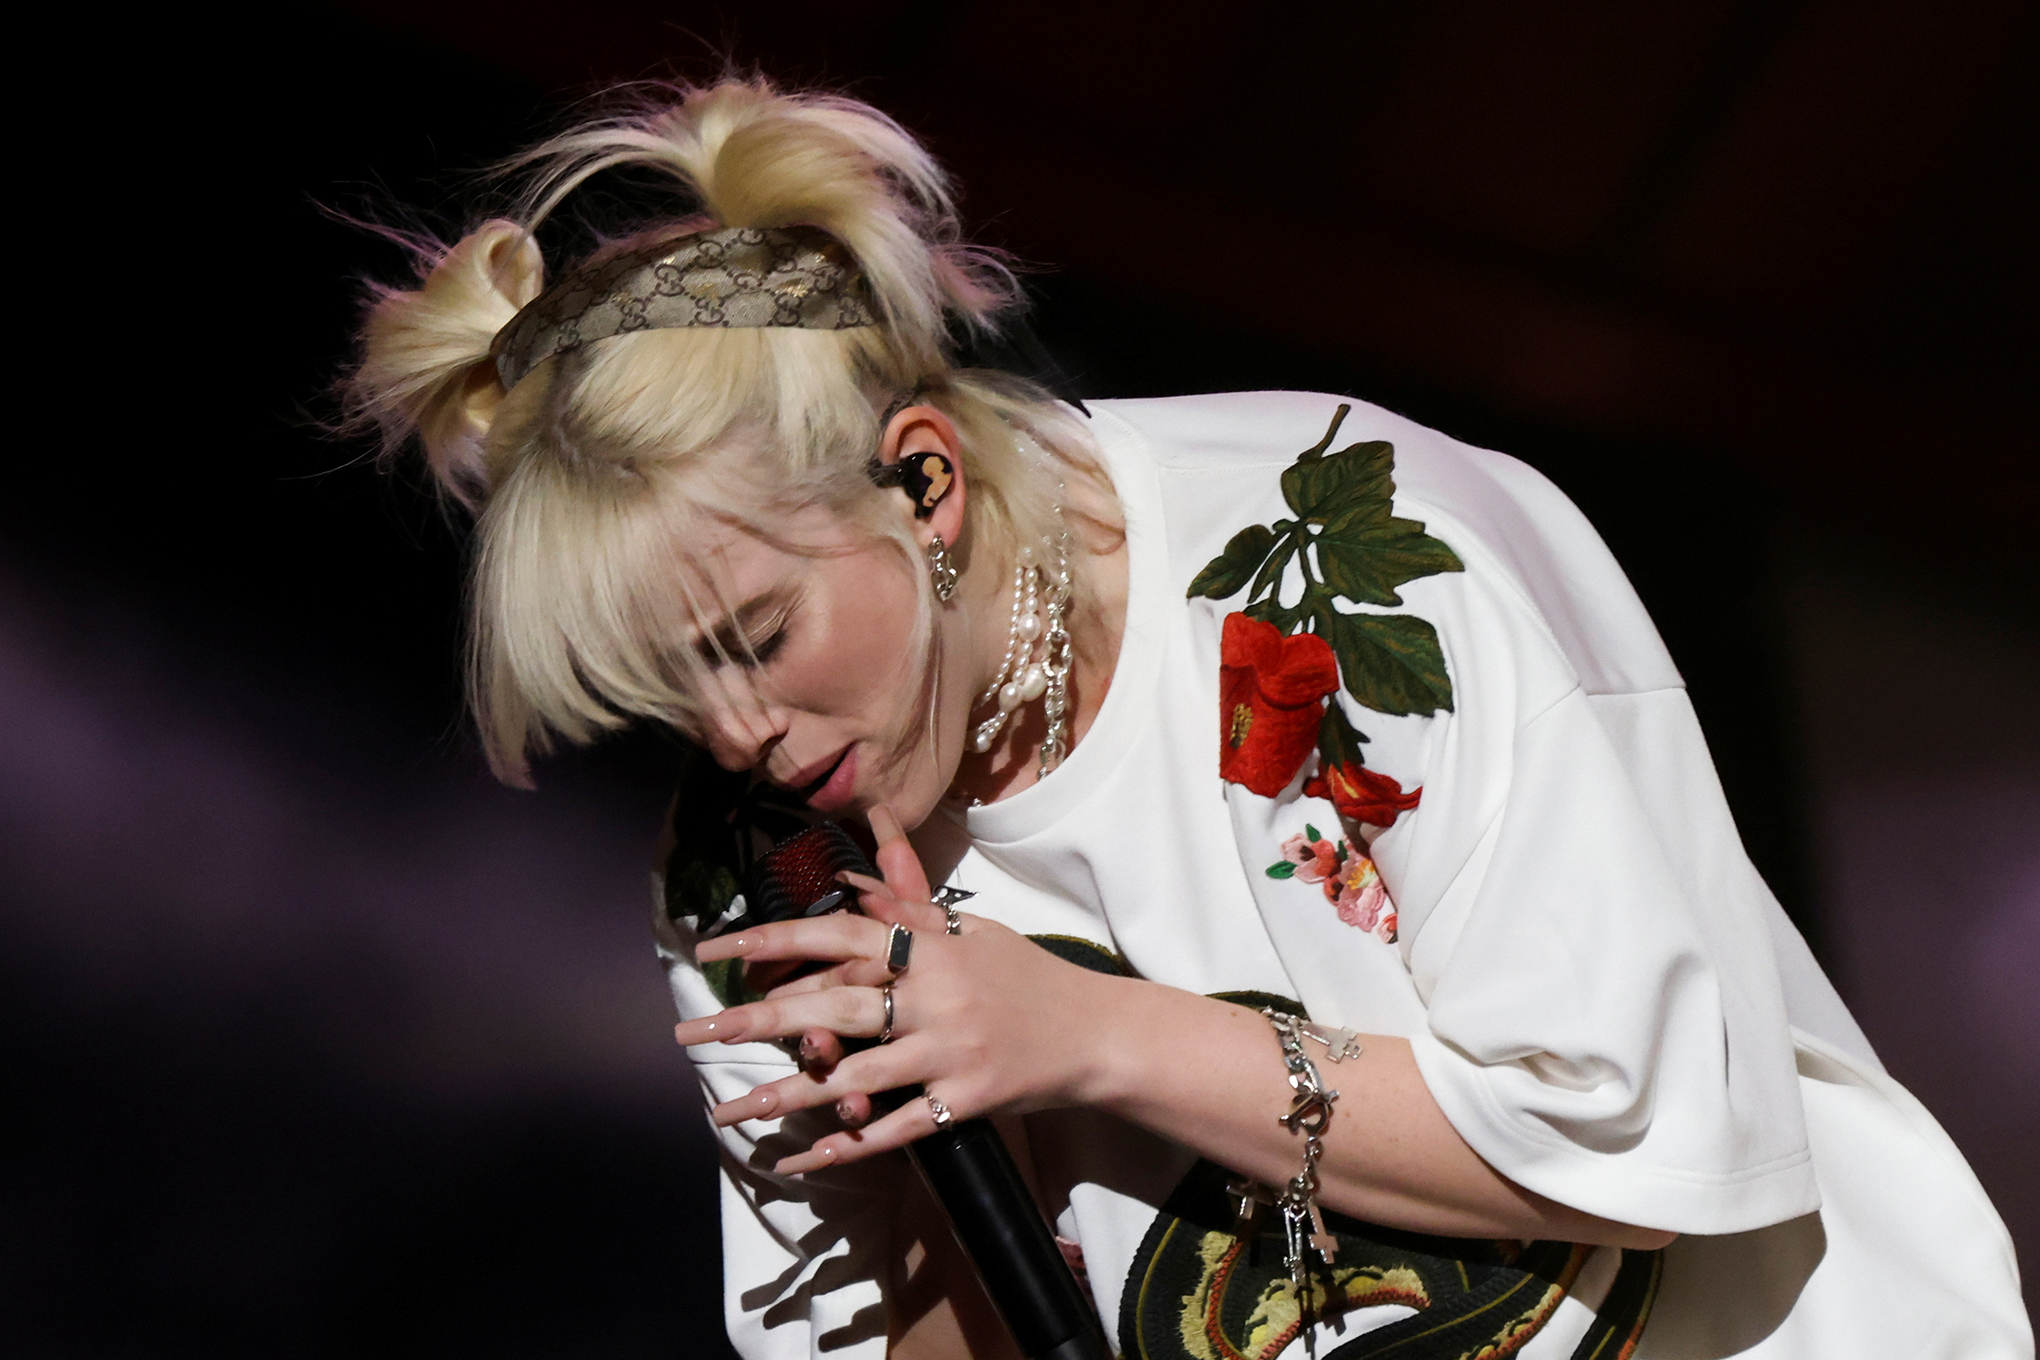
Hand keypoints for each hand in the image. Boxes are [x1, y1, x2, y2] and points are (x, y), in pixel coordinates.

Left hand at [677, 805, 1116, 1173]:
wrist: (1095, 1033)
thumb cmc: (1027, 975)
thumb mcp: (972, 930)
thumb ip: (910, 906)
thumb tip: (854, 873)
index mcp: (931, 947)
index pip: (838, 933)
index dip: (773, 939)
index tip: (715, 952)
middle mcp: (935, 995)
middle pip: (831, 1004)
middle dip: (755, 1020)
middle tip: (693, 1035)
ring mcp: (949, 1051)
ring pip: (853, 1074)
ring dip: (785, 1093)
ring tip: (728, 1108)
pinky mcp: (965, 1100)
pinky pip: (896, 1128)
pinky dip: (846, 1144)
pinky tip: (799, 1155)